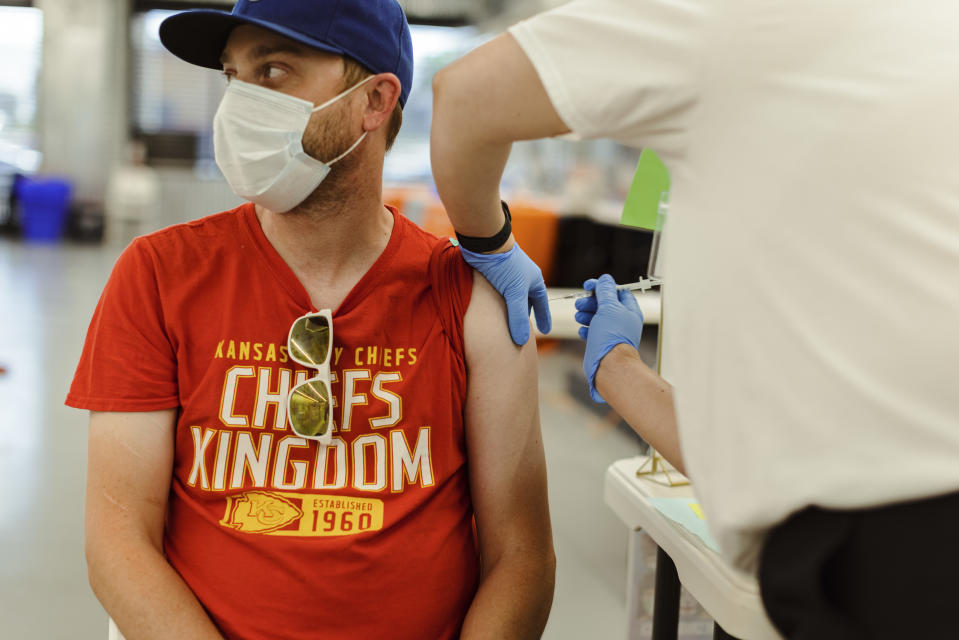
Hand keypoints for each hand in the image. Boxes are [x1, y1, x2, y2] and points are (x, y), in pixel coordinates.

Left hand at [459, 242, 550, 344]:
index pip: (542, 304)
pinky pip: (500, 292)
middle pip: (528, 301)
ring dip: (512, 309)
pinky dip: (500, 303)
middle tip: (525, 329)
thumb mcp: (514, 293)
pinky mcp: (495, 273)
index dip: (543, 318)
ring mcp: (510, 275)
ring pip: (513, 297)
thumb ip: (518, 317)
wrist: (485, 242)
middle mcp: (524, 277)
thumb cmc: (505, 266)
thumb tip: (521, 341)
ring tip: (509, 321)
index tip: (545, 330)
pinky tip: (494, 309)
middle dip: (527, 314)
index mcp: (534, 280)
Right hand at [574, 274, 643, 402]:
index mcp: (629, 311)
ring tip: (579, 316)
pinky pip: (593, 331)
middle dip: (591, 302)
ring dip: (586, 314)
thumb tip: (605, 279)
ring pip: (597, 317)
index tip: (589, 286)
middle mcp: (622, 321)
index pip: (617, 292)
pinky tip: (583, 330)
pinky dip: (586, 328)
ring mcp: (612, 333)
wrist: (608, 365)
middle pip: (605, 304)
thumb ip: (606, 291)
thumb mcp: (608, 307)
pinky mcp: (602, 343)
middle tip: (580, 303)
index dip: (603, 287)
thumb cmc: (612, 337)